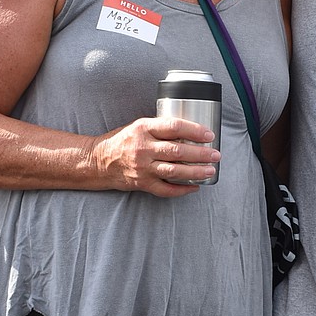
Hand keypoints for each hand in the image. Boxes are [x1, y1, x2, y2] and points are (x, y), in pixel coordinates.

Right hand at [92, 116, 220, 196]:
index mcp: (144, 129)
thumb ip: (161, 128)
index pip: (174, 127)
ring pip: (174, 171)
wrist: (99, 161)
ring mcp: (143, 168)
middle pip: (177, 151)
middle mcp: (143, 148)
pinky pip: (166, 189)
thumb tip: (191, 131)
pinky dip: (182, 189)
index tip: (209, 134)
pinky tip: (195, 187)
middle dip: (200, 153)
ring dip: (196, 172)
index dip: (194, 130)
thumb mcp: (139, 126)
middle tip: (216, 154)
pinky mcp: (142, 183)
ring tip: (211, 170)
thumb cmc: (123, 141)